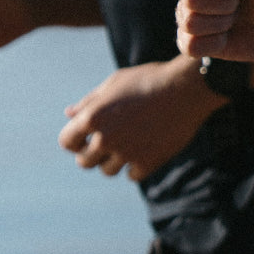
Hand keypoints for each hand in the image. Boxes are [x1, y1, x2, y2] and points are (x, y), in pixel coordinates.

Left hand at [58, 57, 214, 180]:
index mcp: (93, 117)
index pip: (66, 141)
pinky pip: (132, 173)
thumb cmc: (149, 79)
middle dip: (93, 153)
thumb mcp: (116, 82)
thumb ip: (90, 101)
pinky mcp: (147, 163)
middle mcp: (105, 139)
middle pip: (84, 162)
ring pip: (108, 170)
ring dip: (116, 159)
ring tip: (132, 139)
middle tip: (110, 140)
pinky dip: (138, 163)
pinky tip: (148, 144)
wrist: (187, 88)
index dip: (75, 139)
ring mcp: (126, 153)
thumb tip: (69, 114)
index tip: (85, 136)